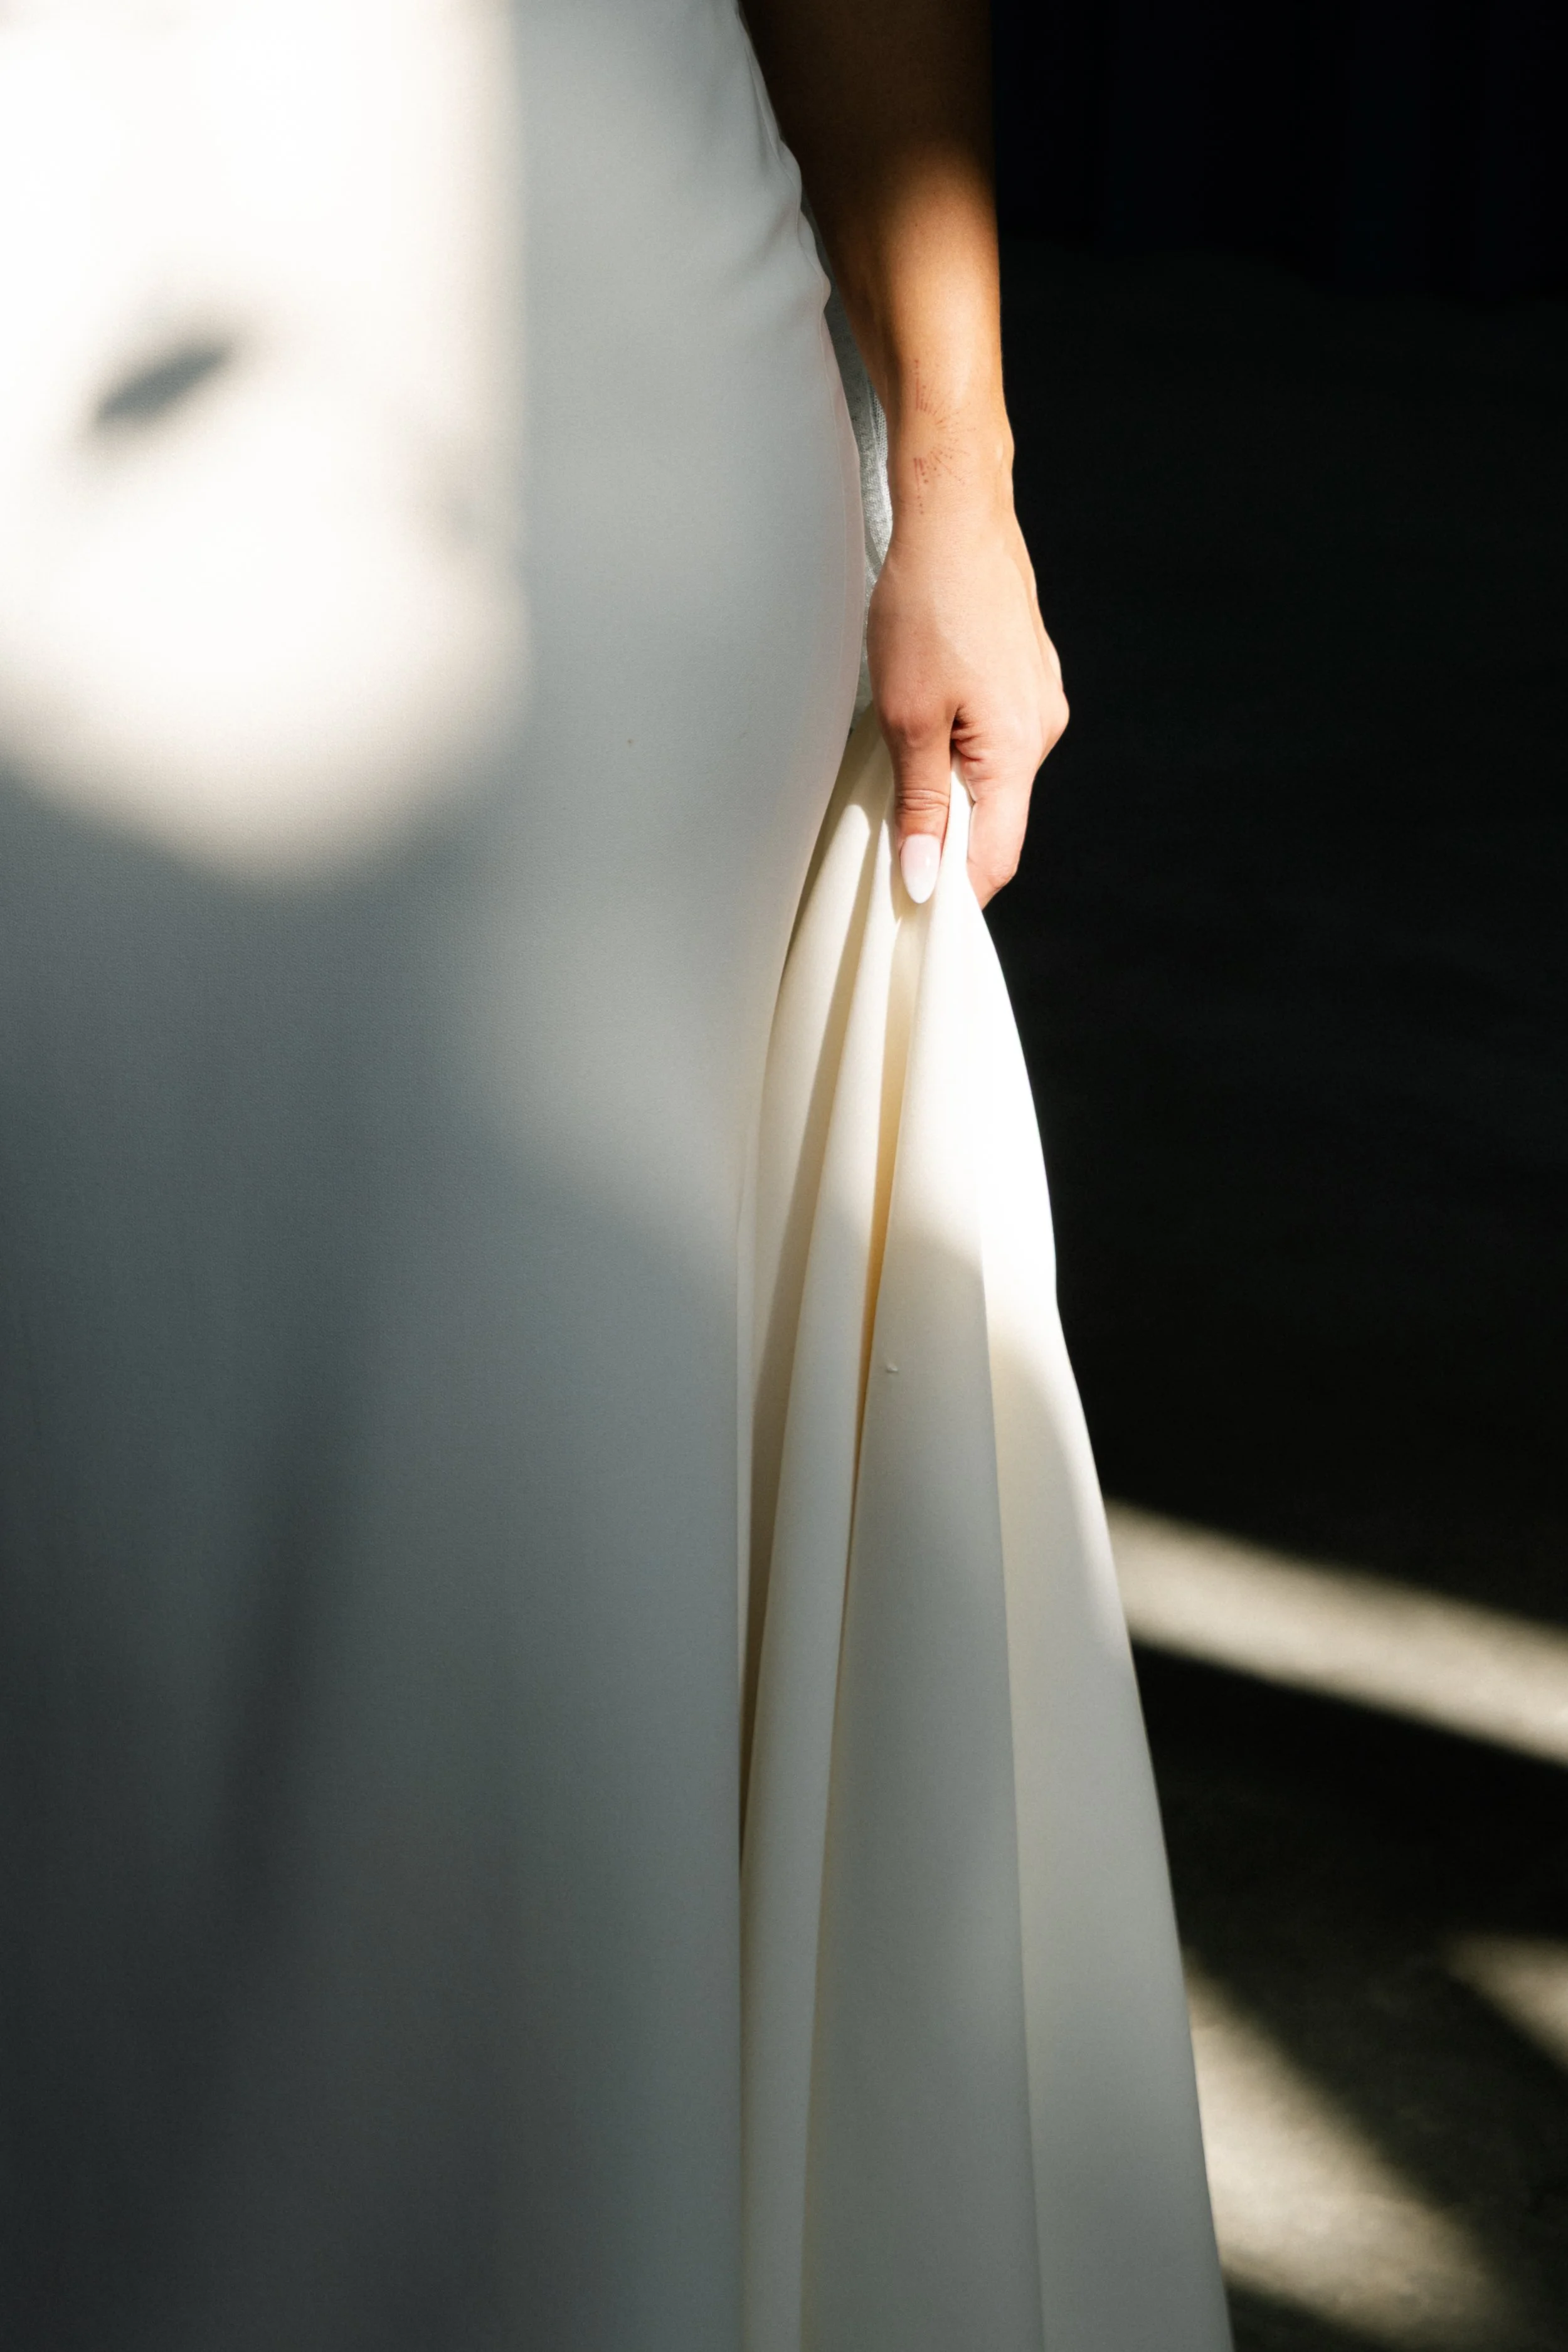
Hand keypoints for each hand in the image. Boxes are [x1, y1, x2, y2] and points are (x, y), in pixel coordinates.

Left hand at [868, 464, 1066, 907]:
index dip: (954, 895)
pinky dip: (956, 747)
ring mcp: (1037, 699)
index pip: (995, 858)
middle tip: (885, 839)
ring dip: (945, 787)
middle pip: (994, 819)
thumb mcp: (907, 716)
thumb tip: (925, 880)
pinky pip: (992, 736)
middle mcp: (1041, 729)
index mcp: (1017, 749)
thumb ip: (918, 804)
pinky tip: (922, 718)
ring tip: (896, 761)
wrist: (955, 510)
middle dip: (943, 838)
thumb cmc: (926, 603)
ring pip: (991, 776)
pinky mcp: (1024, 675)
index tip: (910, 912)